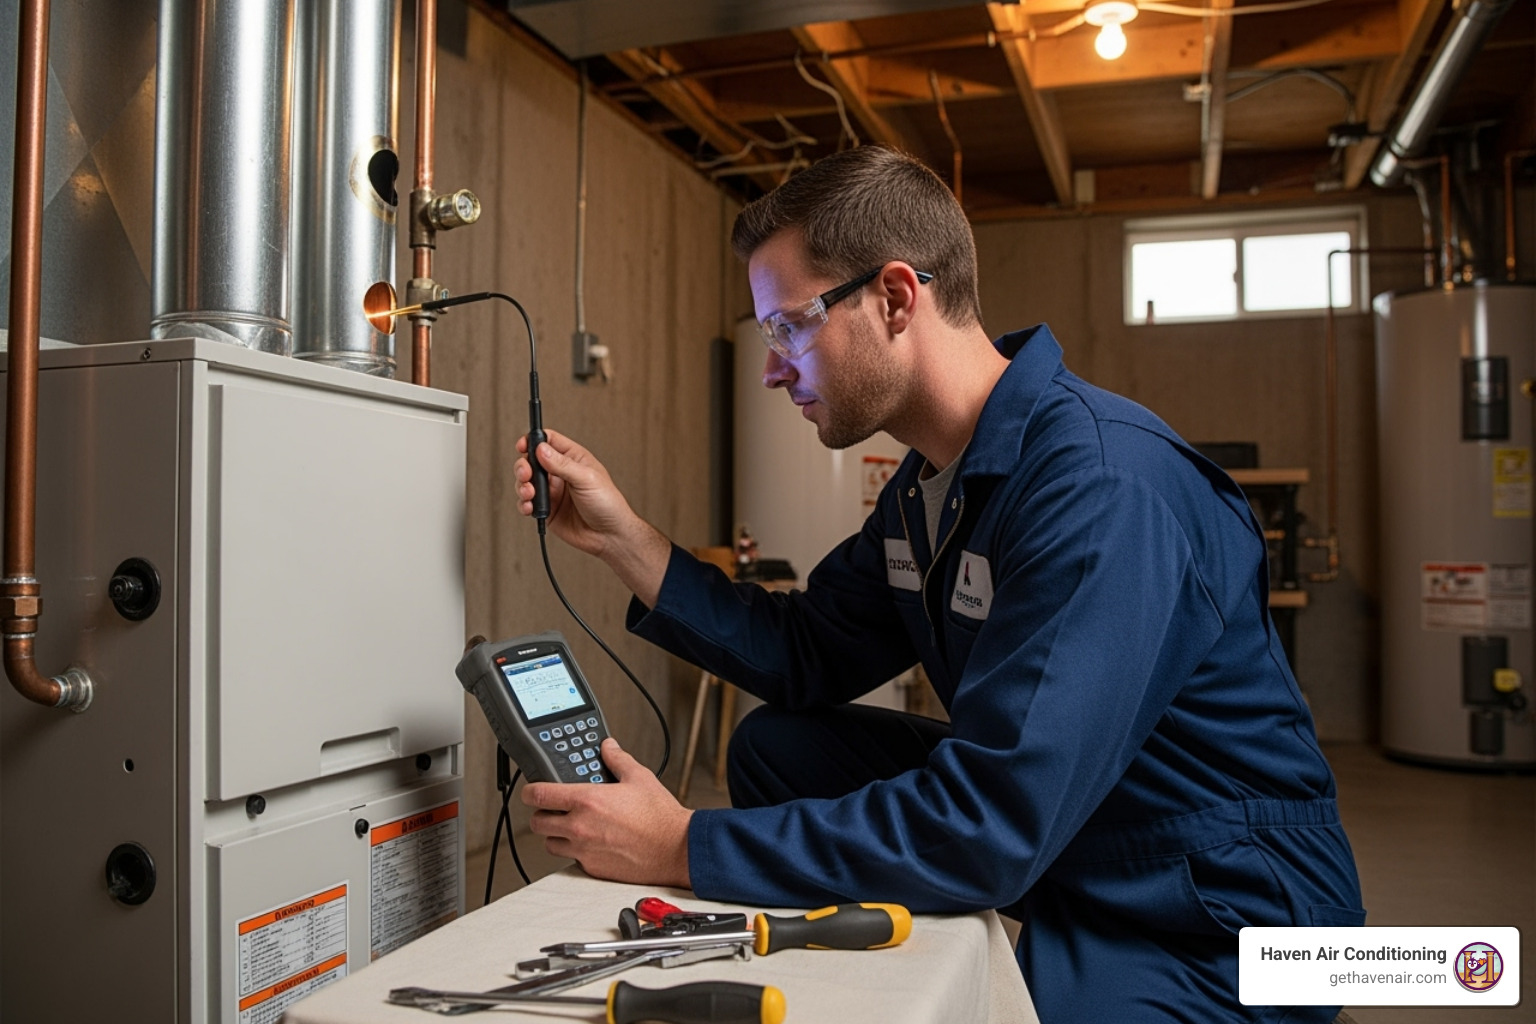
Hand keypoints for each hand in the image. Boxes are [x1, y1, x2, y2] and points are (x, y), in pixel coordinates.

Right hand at [512, 430, 672, 606]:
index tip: (522, 446)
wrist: (610, 536)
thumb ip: (562, 465)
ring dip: (522, 486)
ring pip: (526, 482)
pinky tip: (530, 507)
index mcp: (573, 459)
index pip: (549, 441)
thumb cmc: (608, 504)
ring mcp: (553, 492)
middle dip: (523, 466)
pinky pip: (527, 503)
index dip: (534, 440)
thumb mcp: (587, 479)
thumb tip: (542, 450)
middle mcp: (560, 473)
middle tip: (526, 474)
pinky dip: (524, 504)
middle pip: (532, 461)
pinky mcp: (547, 509)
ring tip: (529, 493)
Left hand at [523, 738, 693, 887]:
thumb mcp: (639, 777)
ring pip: (550, 844)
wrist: (675, 849)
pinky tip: (591, 841)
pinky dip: (575, 851)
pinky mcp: (592, 868)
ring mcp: (584, 850)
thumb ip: (618, 759)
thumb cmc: (660, 817)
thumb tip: (608, 747)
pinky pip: (572, 859)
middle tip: (553, 809)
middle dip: (542, 814)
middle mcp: (580, 827)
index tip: (530, 790)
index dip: (529, 791)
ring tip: (571, 826)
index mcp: (587, 801)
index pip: (539, 795)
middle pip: (537, 823)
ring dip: (555, 835)